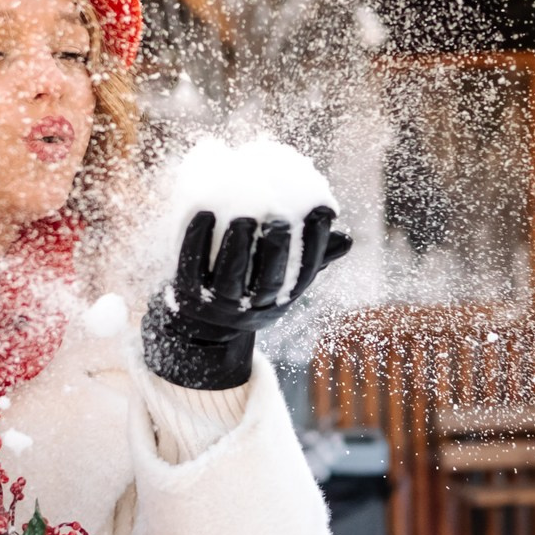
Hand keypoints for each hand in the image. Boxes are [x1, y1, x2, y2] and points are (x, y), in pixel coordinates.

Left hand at [142, 206, 351, 389]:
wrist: (199, 323)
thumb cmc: (248, 288)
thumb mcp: (281, 280)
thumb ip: (308, 258)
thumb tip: (347, 239)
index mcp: (278, 300)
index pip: (303, 274)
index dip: (315, 245)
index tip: (322, 211)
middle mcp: (250, 307)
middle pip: (267, 281)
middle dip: (275, 250)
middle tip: (279, 219)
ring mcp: (217, 302)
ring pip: (231, 276)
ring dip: (237, 245)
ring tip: (244, 217)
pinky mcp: (187, 292)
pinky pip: (192, 266)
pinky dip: (197, 240)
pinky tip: (205, 213)